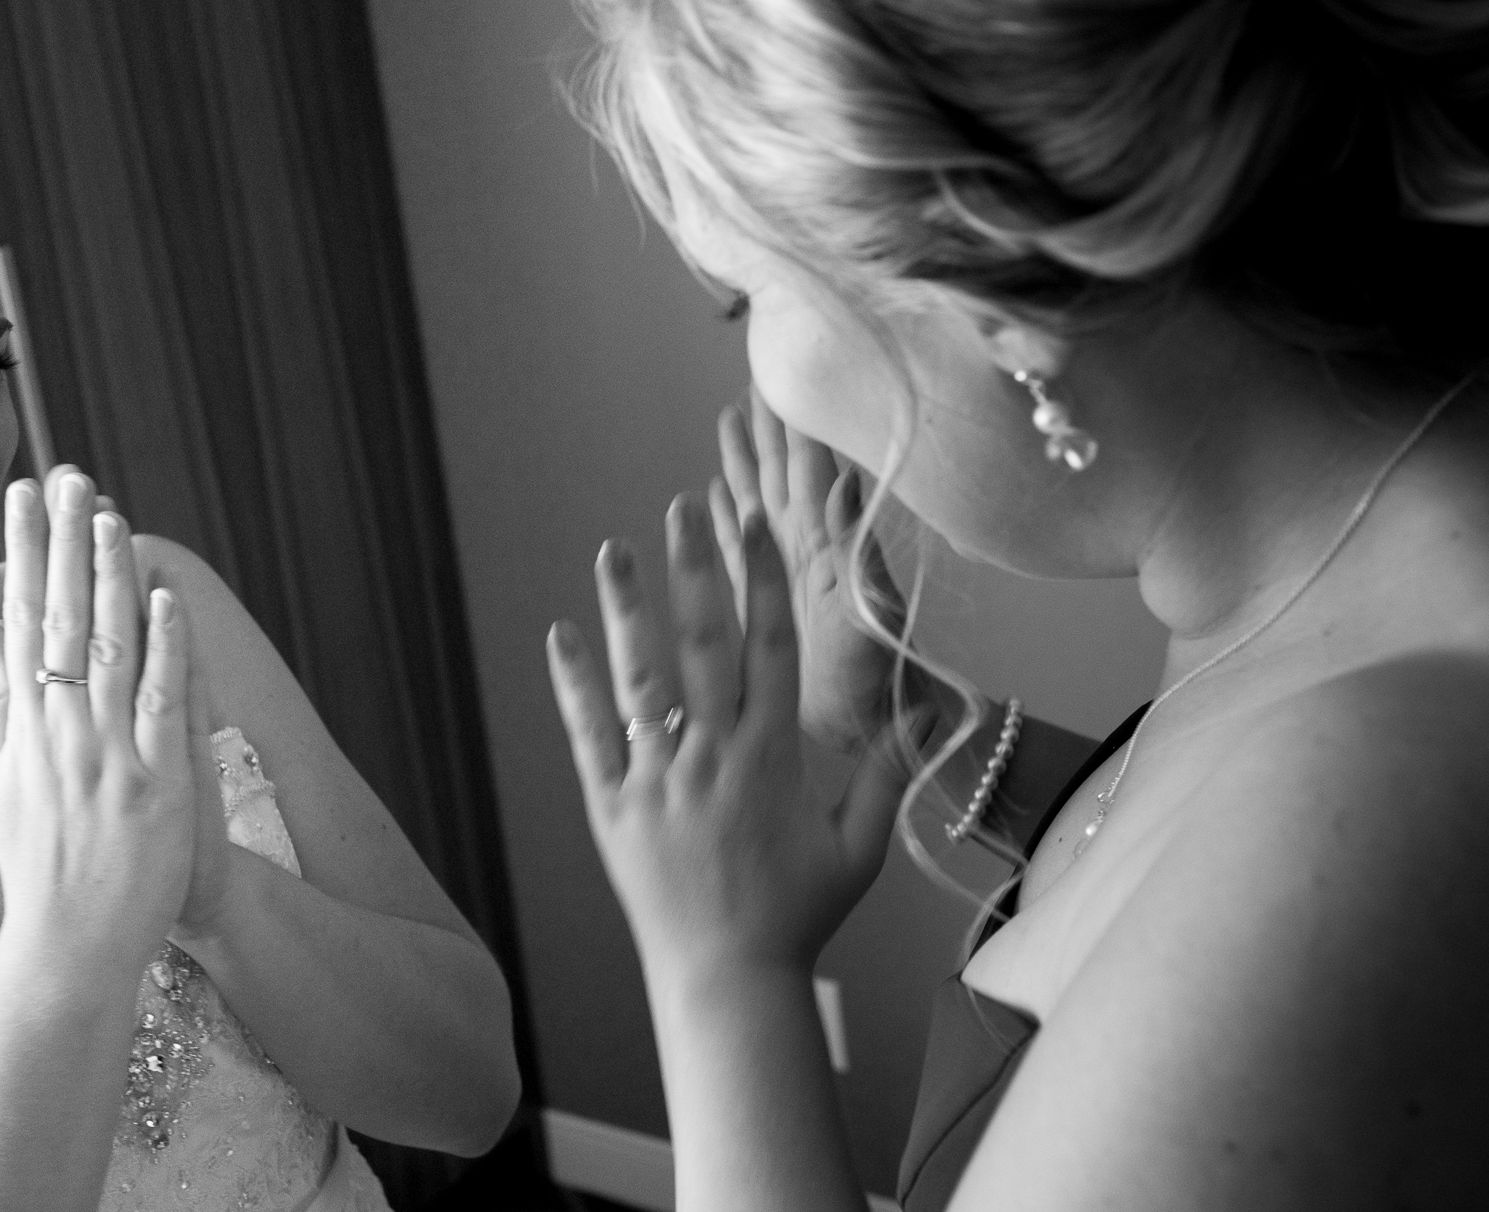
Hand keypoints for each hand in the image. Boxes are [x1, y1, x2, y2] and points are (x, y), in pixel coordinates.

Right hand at [0, 466, 216, 966]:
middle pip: (58, 622)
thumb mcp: (2, 780)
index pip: (19, 621)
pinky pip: (157, 703)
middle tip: (67, 477)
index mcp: (23, 728)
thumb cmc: (40, 865)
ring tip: (113, 515)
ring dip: (110, 578)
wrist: (70, 946)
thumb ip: (1, 702)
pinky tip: (163, 598)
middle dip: (64, 544)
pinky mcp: (153, 783)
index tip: (22, 496)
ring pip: (106, 650)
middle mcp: (58, 733)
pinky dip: (161, 648)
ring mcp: (105, 756)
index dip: (23, 554)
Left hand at [546, 495, 905, 977]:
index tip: (755, 527)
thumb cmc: (797, 913)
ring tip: (613, 550)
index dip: (763, 581)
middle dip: (695, 571)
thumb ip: (887, 775)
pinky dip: (573, 684)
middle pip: (703, 645)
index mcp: (771, 757)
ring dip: (626, 610)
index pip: (769, 648)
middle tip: (684, 511)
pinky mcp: (612, 806)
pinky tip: (559, 634)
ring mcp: (657, 778)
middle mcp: (711, 756)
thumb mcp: (858, 847)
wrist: (728, 977)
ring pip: (639, 679)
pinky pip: (589, 735)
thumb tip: (929, 713)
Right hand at [713, 391, 914, 753]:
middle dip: (768, 427)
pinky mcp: (765, 604)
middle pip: (782, 473)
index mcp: (829, 545)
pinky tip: (709, 495)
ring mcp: (785, 573)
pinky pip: (738, 548)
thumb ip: (856, 548)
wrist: (870, 731)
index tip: (781, 376)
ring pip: (758, 501)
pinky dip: (726, 518)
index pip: (810, 468)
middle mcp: (806, 549)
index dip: (796, 424)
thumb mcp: (869, 615)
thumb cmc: (877, 681)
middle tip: (752, 377)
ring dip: (743, 462)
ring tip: (727, 418)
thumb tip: (849, 477)